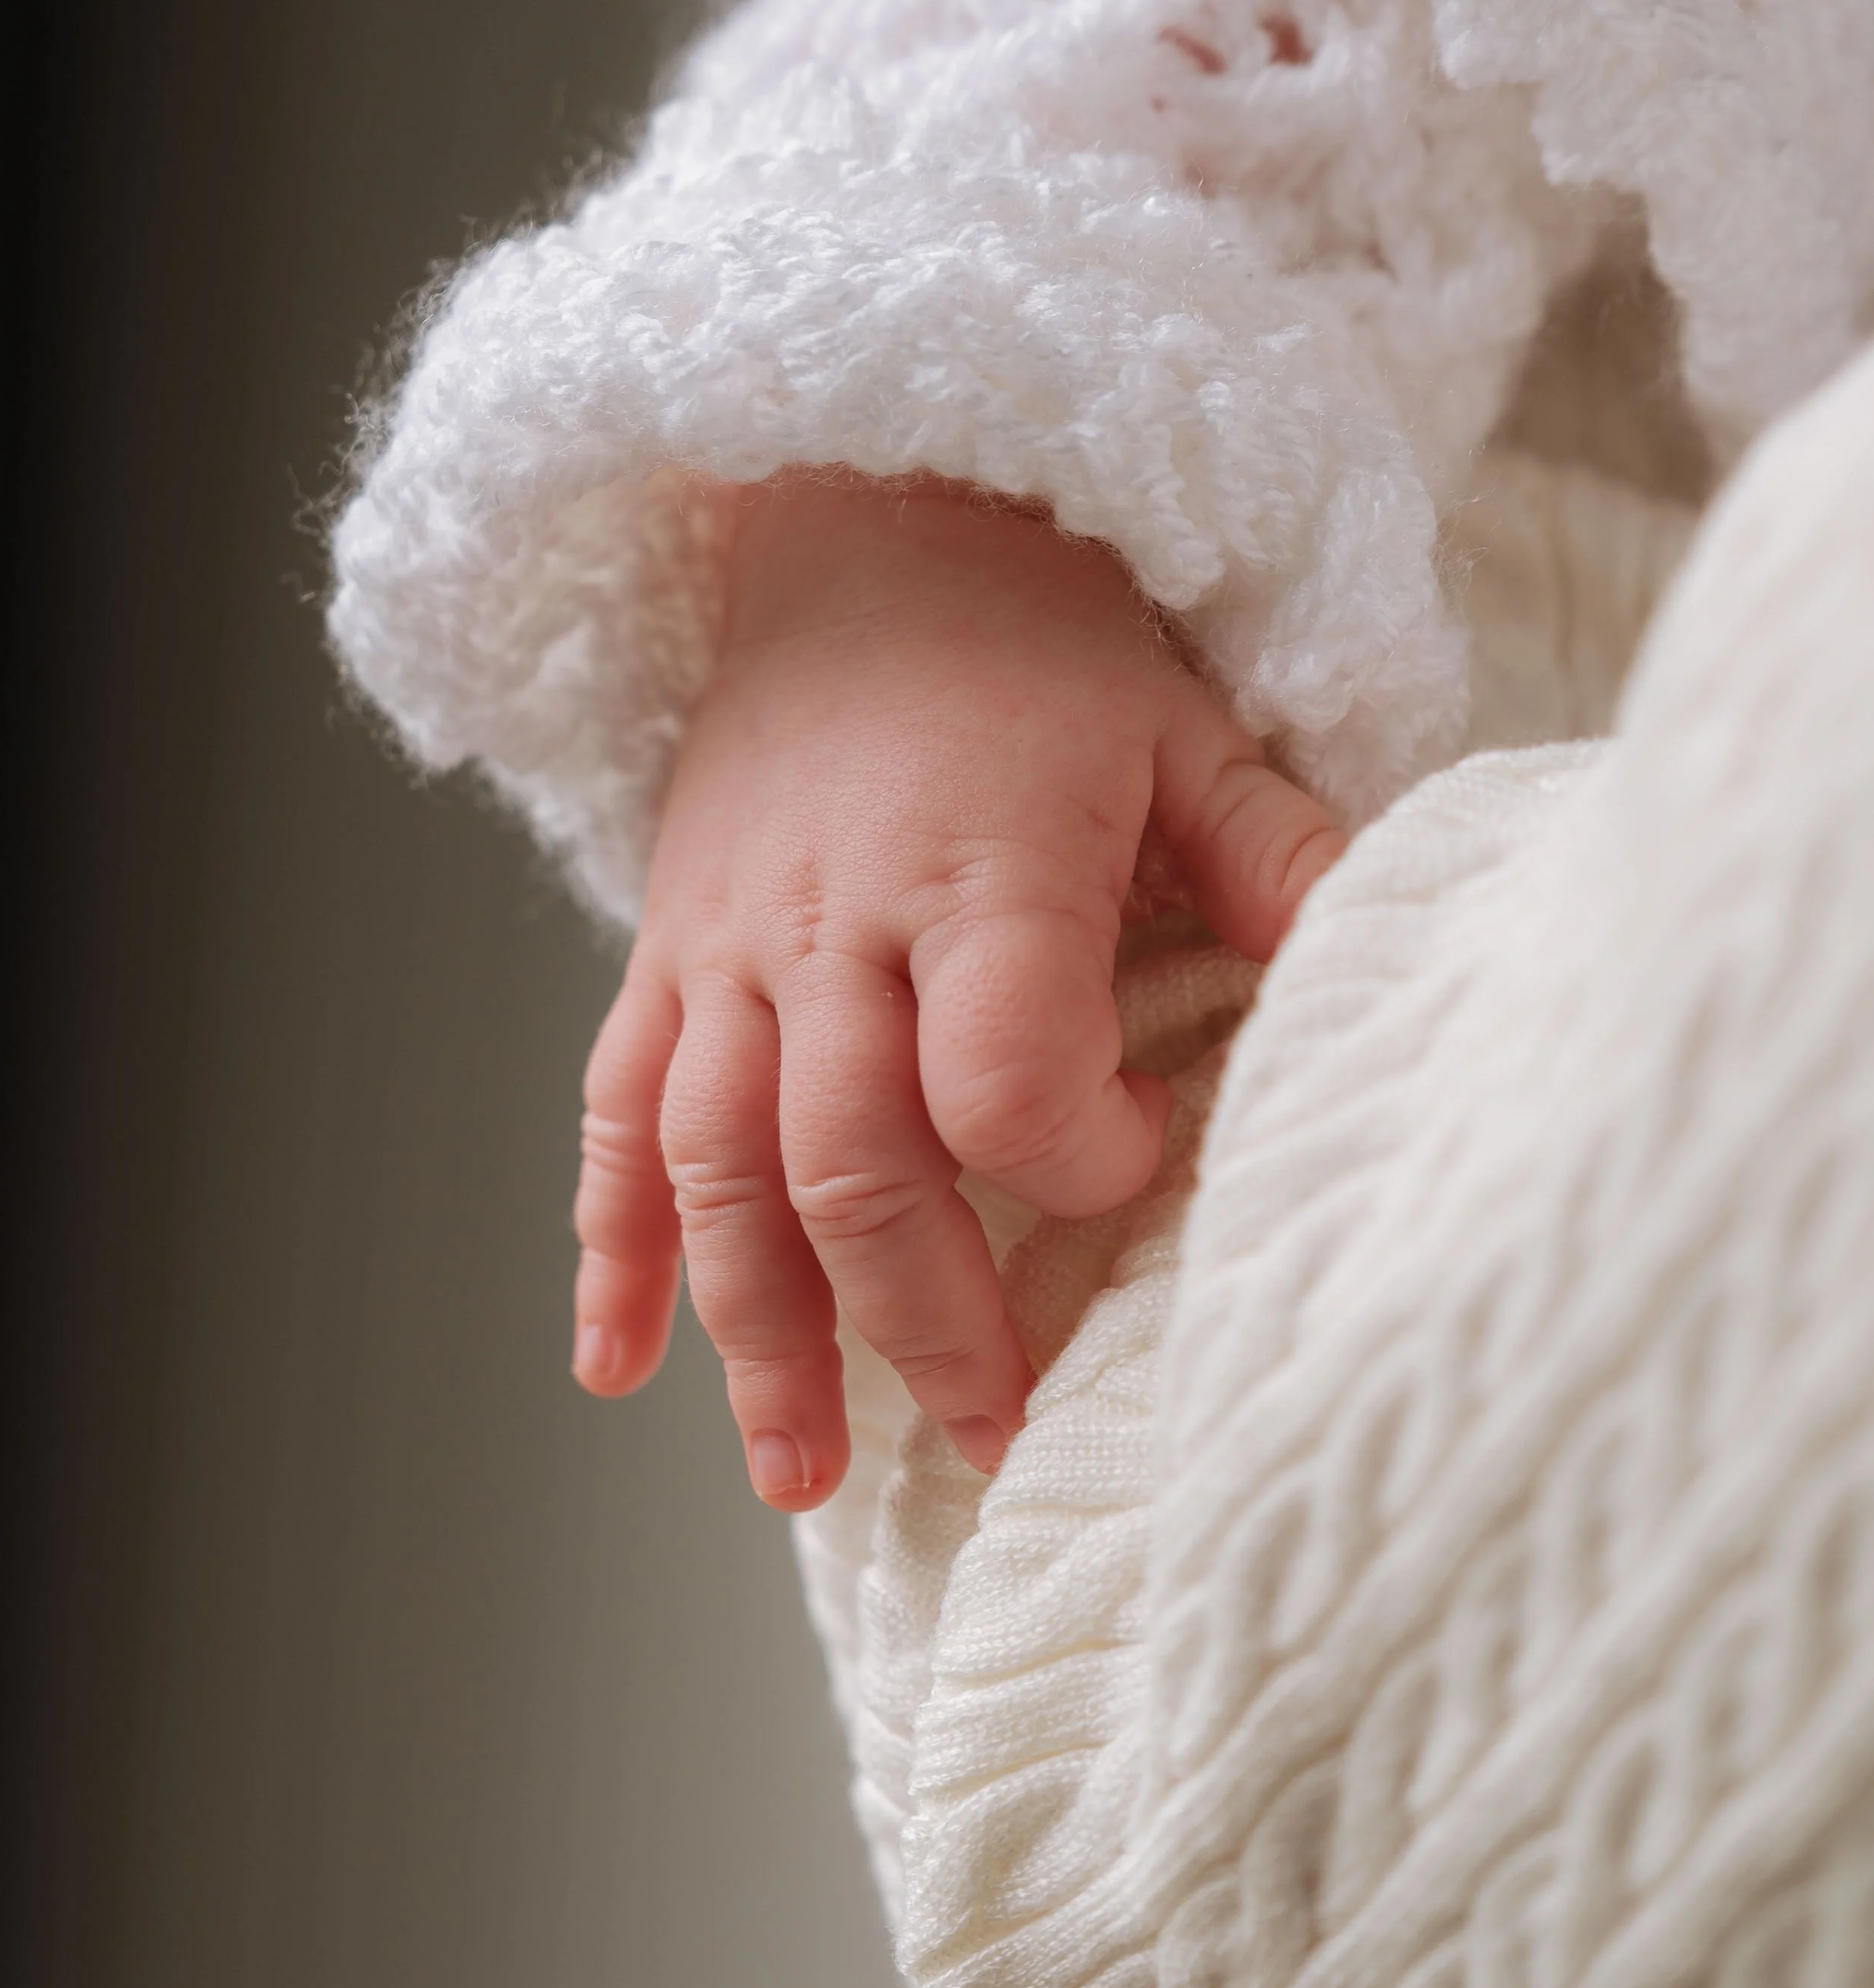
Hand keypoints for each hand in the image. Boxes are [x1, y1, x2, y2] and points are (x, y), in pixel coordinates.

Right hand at [571, 469, 1341, 1508]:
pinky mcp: (666, 948)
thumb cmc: (1043, 633)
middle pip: (849, 1162)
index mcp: (979, 864)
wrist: (857, 507)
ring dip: (756, 1336)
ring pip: (716, 1169)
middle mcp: (832, 920)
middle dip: (923, 1321)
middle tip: (997, 1433)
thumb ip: (1278, 860)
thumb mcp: (1188, 723)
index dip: (1072, 1153)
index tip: (1137, 1168)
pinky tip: (617, 1365)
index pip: (1001, 1073)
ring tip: (803, 1480)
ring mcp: (728, 942)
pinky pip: (611, 1113)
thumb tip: (1377, 984)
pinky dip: (611, 1246)